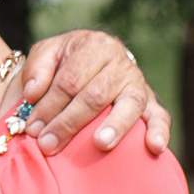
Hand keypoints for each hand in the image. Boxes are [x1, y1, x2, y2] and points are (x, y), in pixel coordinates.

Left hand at [19, 26, 168, 156]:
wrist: (86, 63)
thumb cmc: (63, 64)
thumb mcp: (45, 54)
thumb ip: (36, 69)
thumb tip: (33, 93)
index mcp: (93, 46)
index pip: (71, 79)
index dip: (50, 105)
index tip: (33, 128)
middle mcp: (119, 62)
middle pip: (95, 95)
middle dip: (69, 122)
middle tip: (49, 144)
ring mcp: (137, 82)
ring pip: (130, 103)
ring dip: (115, 125)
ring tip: (100, 144)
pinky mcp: (151, 103)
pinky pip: (160, 116)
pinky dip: (159, 132)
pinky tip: (154, 148)